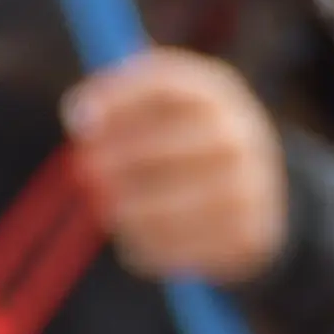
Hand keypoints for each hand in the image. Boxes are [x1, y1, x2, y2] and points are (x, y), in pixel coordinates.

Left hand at [67, 51, 290, 285]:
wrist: (255, 184)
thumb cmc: (179, 137)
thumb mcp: (156, 105)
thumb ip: (115, 99)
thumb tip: (79, 117)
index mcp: (217, 93)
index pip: (167, 85)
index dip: (118, 100)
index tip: (77, 124)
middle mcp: (242, 134)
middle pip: (175, 145)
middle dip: (123, 158)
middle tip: (87, 171)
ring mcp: (254, 186)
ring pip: (182, 205)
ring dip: (134, 211)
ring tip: (110, 211)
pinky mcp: (253, 235)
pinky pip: (193, 248)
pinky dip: (154, 247)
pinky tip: (135, 241)